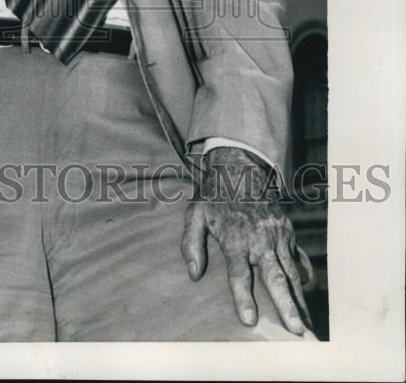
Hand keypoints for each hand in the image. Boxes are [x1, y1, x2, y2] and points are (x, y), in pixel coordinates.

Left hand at [181, 146, 313, 335]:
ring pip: (291, 273)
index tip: (249, 320)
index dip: (243, 297)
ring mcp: (277, 235)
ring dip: (299, 301)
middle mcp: (260, 238)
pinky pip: (297, 259)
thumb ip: (191, 244)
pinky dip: (304, 279)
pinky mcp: (287, 232)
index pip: (239, 273)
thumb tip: (194, 274)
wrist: (239, 166)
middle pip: (275, 277)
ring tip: (307, 327)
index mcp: (235, 237)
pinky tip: (307, 299)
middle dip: (286, 306)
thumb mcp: (194, 214)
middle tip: (297, 332)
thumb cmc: (213, 196)